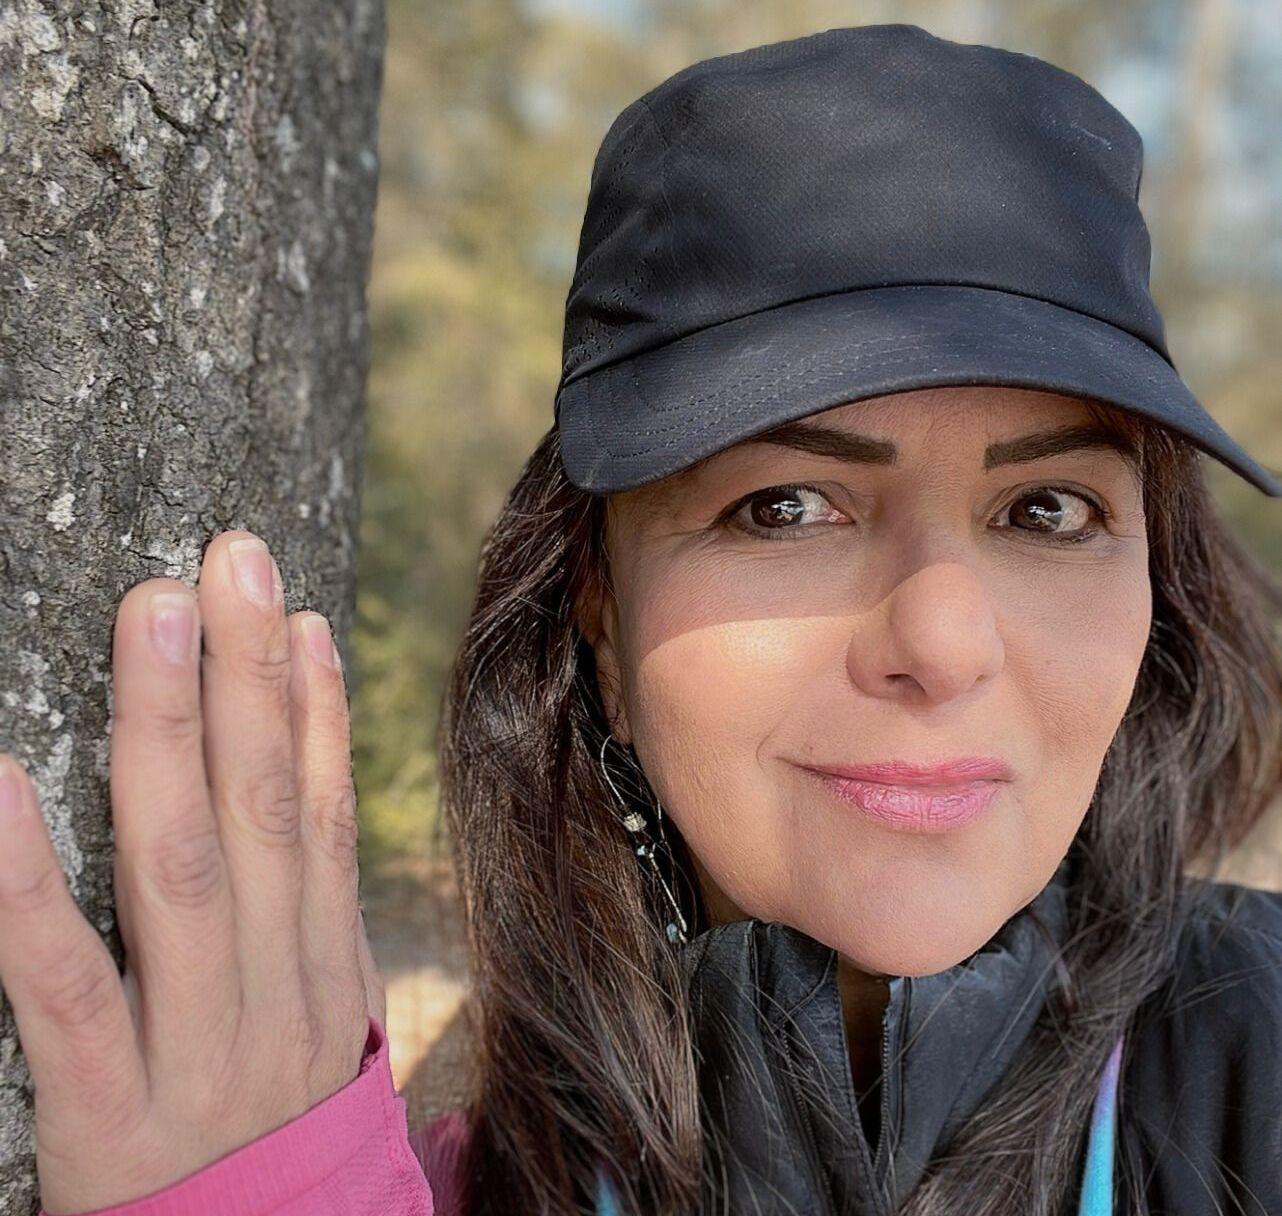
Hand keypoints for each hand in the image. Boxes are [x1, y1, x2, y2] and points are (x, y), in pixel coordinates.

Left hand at [0, 530, 386, 1214]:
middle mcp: (275, 993)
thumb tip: (303, 793)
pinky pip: (58, 984)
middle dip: (249, 676)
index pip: (321, 815)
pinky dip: (26, 880)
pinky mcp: (106, 1111)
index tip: (293, 612)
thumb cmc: (268, 1141)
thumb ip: (302, 917)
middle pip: (265, 810)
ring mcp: (198, 1048)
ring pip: (184, 863)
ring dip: (173, 727)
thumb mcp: (314, 1028)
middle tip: (229, 562)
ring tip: (157, 614)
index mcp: (324, 972)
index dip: (315, 708)